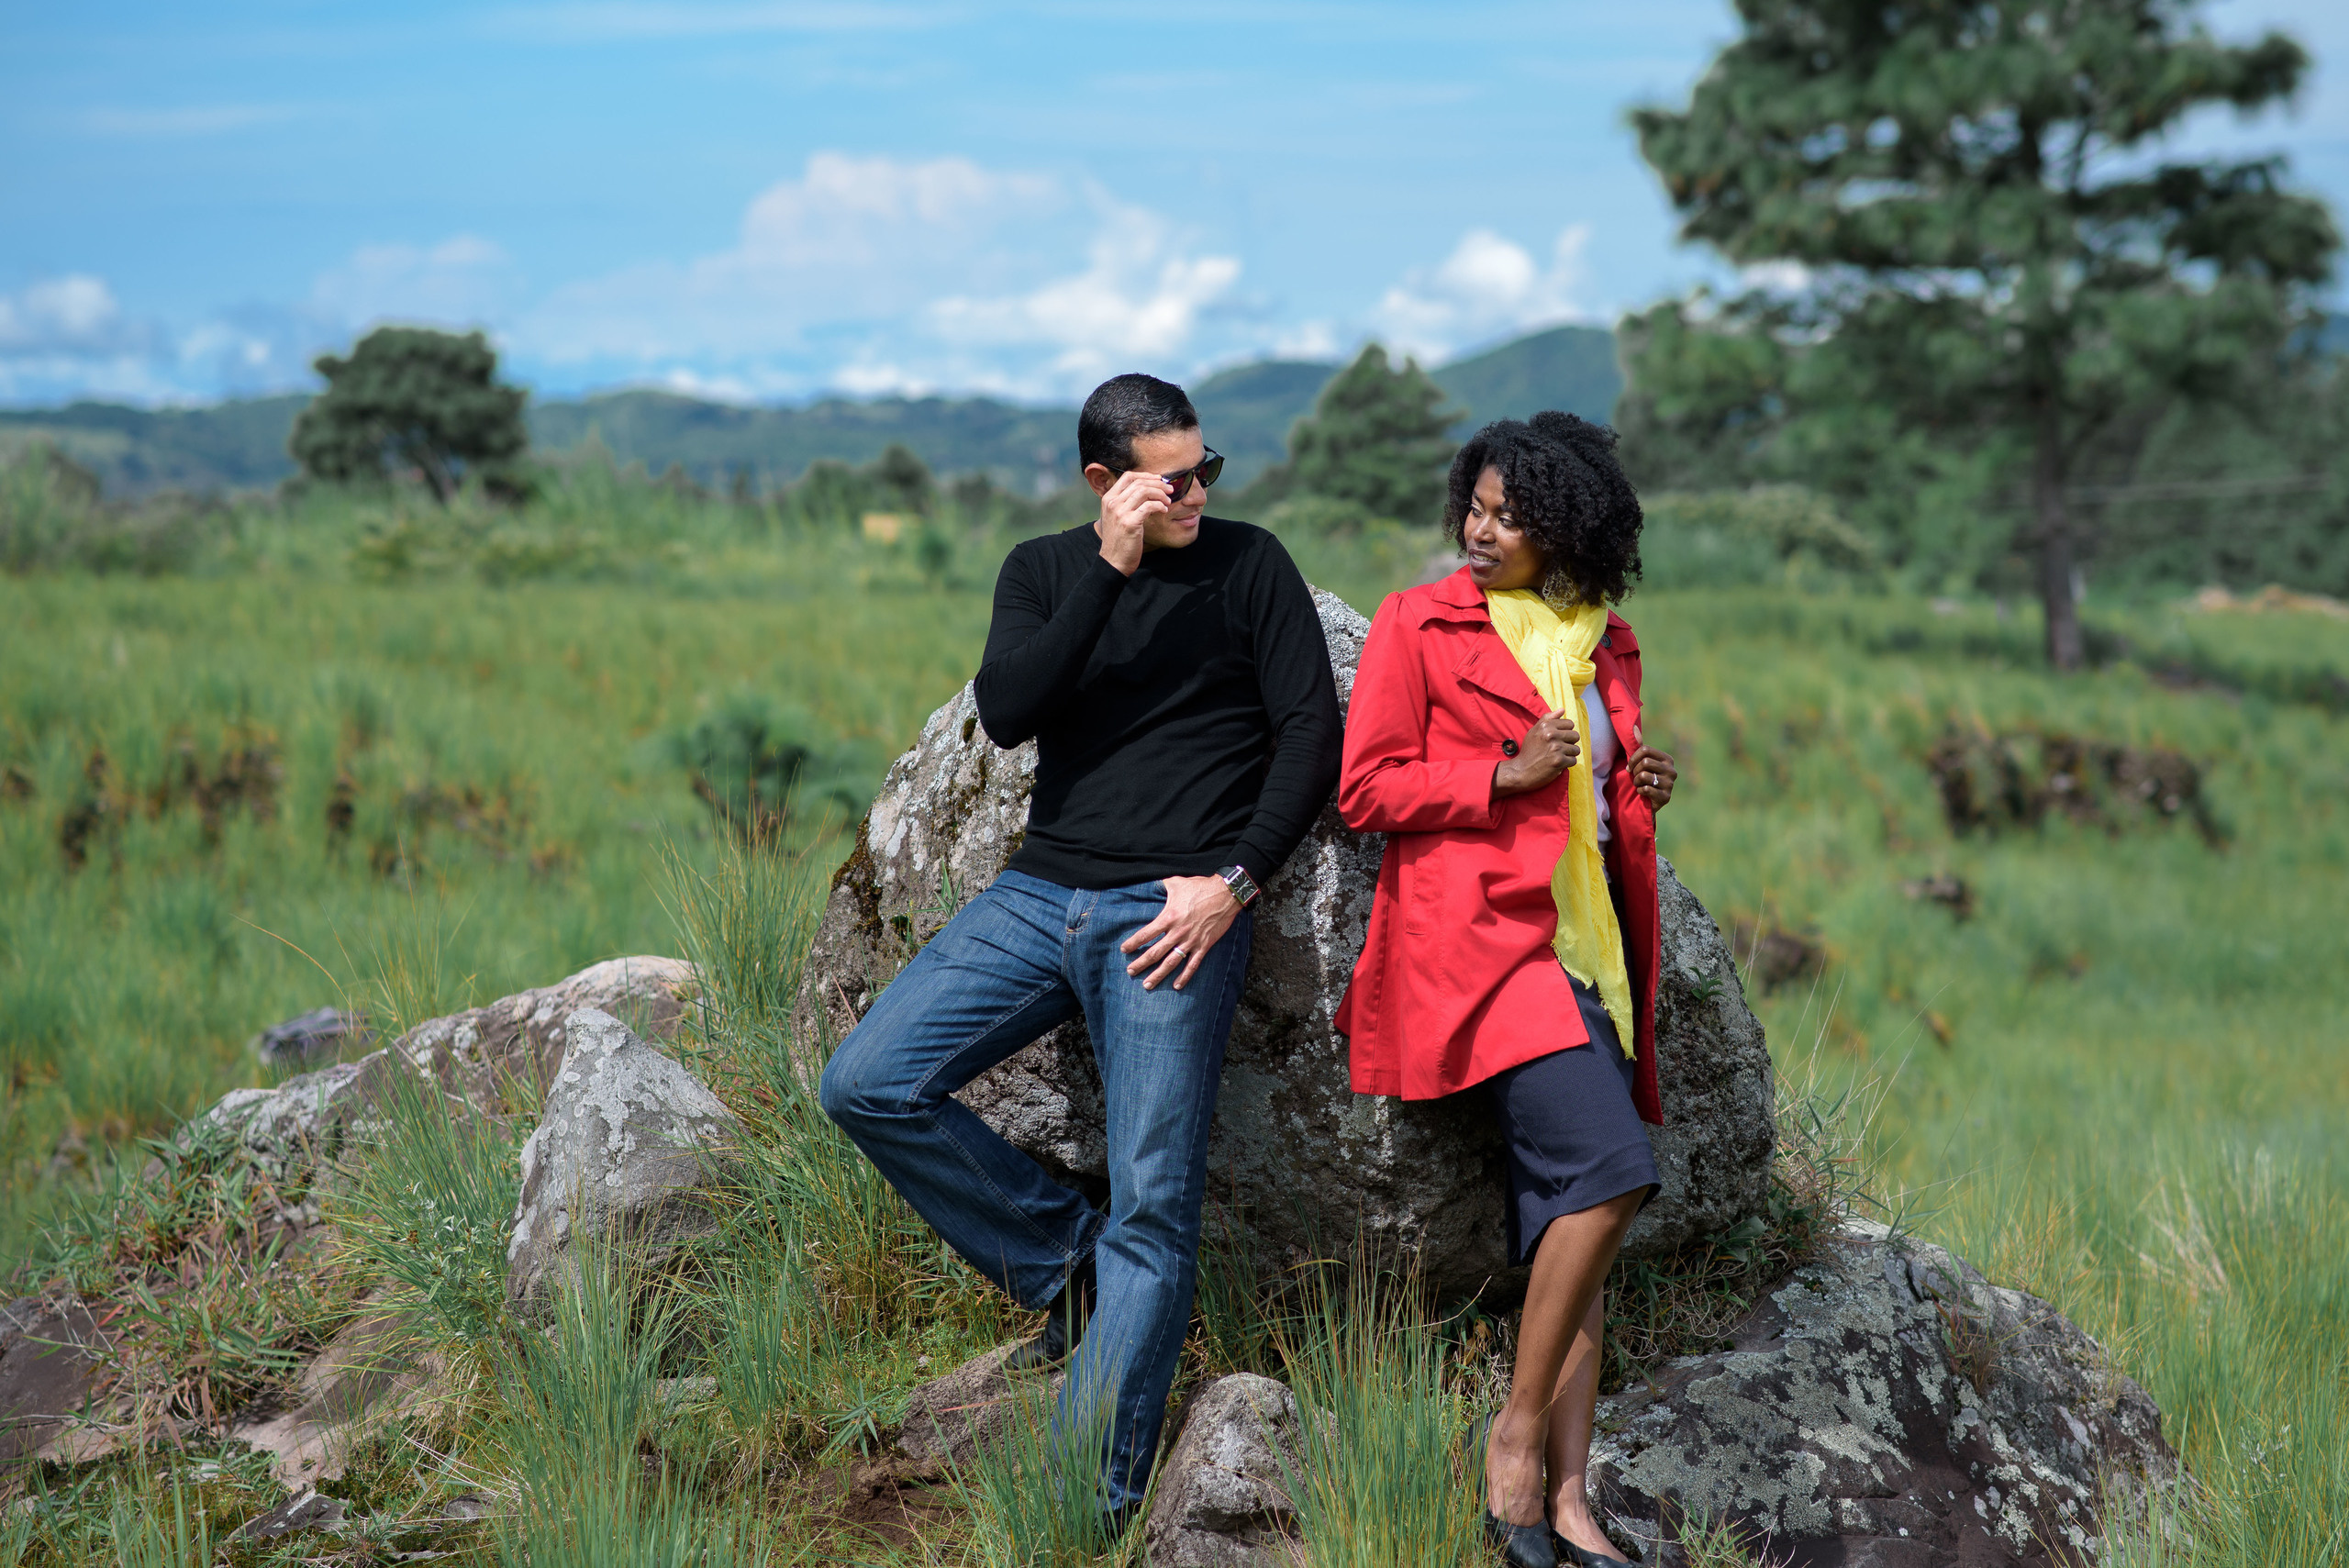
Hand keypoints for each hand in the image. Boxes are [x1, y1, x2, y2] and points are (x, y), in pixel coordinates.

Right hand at [1095, 469, 1173, 576]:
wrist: (1113, 560)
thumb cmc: (1119, 539)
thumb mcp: (1117, 516)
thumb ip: (1126, 502)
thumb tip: (1147, 490)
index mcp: (1108, 499)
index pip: (1128, 476)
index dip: (1145, 475)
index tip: (1158, 480)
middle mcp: (1112, 503)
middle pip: (1138, 482)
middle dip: (1158, 484)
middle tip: (1169, 489)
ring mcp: (1120, 512)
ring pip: (1144, 491)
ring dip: (1160, 494)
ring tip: (1168, 501)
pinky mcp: (1130, 522)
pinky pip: (1149, 506)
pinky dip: (1159, 505)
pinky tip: (1164, 510)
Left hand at [1120, 874, 1241, 990]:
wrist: (1225, 894)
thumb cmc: (1200, 887)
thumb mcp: (1176, 882)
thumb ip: (1161, 885)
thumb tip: (1150, 881)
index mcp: (1168, 917)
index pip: (1146, 934)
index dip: (1133, 943)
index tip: (1124, 950)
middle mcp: (1177, 932)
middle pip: (1155, 952)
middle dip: (1141, 963)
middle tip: (1130, 971)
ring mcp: (1191, 941)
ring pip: (1171, 962)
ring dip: (1158, 975)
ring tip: (1147, 985)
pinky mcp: (1204, 946)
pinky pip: (1192, 965)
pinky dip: (1185, 976)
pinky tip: (1176, 986)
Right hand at [1493, 708, 1580, 798]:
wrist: (1521, 771)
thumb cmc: (1529, 750)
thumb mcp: (1534, 731)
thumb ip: (1548, 718)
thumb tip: (1562, 709)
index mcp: (1546, 726)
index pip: (1570, 724)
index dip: (1565, 732)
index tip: (1558, 738)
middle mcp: (1551, 735)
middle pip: (1575, 736)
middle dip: (1569, 743)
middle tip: (1559, 748)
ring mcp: (1556, 748)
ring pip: (1576, 749)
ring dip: (1569, 754)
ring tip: (1558, 756)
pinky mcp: (1559, 761)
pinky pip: (1573, 760)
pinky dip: (1567, 763)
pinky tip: (1558, 764)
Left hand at [1627, 744, 1676, 808]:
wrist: (1648, 801)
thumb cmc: (1644, 778)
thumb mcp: (1641, 762)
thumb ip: (1638, 746)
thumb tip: (1633, 727)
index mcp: (1668, 759)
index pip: (1646, 750)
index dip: (1633, 758)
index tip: (1629, 767)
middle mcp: (1672, 770)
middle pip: (1645, 762)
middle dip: (1634, 771)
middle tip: (1635, 777)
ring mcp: (1670, 784)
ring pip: (1643, 776)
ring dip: (1636, 782)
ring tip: (1639, 784)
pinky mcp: (1666, 797)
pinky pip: (1645, 789)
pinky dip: (1639, 791)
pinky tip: (1643, 793)